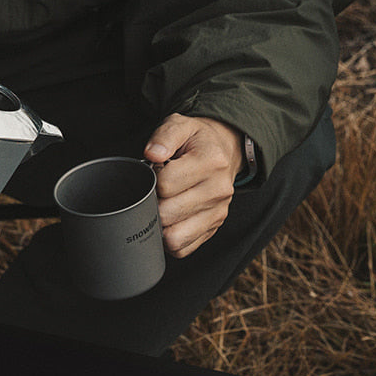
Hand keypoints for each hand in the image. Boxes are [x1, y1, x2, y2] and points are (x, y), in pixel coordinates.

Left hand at [144, 114, 244, 257]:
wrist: (223, 150)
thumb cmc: (196, 141)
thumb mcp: (180, 126)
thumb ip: (164, 136)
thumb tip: (152, 154)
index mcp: (211, 161)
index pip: (165, 184)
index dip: (151, 180)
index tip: (155, 173)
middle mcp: (219, 190)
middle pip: (167, 213)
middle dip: (153, 204)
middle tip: (155, 193)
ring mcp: (217, 212)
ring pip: (174, 237)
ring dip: (159, 226)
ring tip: (160, 208)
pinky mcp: (212, 229)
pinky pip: (182, 249)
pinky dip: (169, 240)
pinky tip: (169, 221)